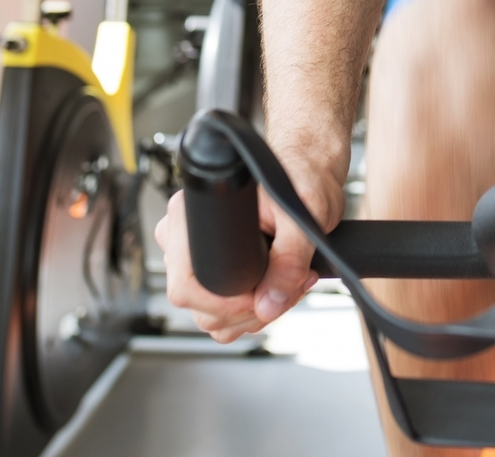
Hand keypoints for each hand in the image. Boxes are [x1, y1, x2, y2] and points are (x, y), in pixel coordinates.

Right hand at [156, 146, 341, 342]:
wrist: (309, 177)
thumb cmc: (300, 181)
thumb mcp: (301, 219)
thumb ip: (289, 261)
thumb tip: (269, 304)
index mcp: (192, 216)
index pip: (185, 285)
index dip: (226, 303)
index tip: (262, 294)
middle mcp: (187, 238)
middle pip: (201, 308)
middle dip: (252, 308)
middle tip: (289, 284)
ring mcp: (198, 259)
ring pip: (214, 318)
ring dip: (256, 313)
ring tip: (287, 282)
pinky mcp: (214, 273)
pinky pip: (224, 316)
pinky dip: (254, 313)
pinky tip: (277, 287)